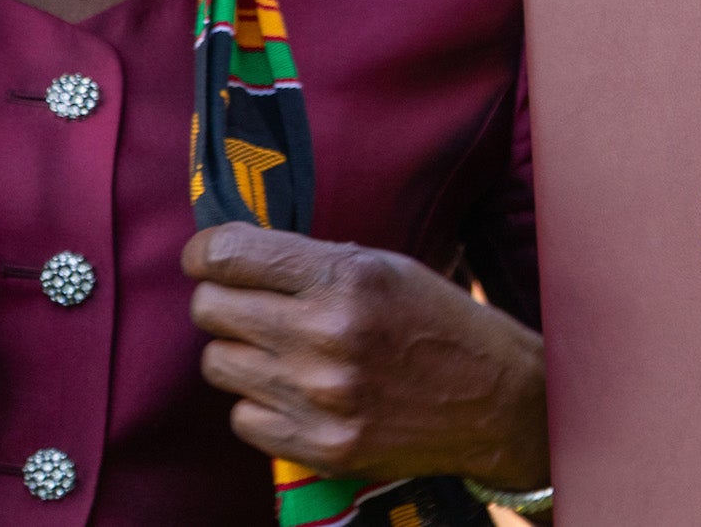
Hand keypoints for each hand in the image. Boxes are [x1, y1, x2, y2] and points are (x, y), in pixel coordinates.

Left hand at [185, 225, 548, 492]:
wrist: (496, 399)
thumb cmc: (436, 321)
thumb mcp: (382, 266)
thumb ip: (308, 260)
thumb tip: (228, 255)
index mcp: (345, 277)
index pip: (228, 255)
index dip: (205, 253)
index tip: (207, 258)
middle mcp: (327, 335)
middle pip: (210, 310)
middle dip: (221, 301)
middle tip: (248, 304)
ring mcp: (321, 398)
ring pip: (219, 364)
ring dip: (242, 353)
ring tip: (282, 350)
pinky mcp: (321, 447)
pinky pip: (244, 417)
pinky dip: (262, 404)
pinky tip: (299, 392)